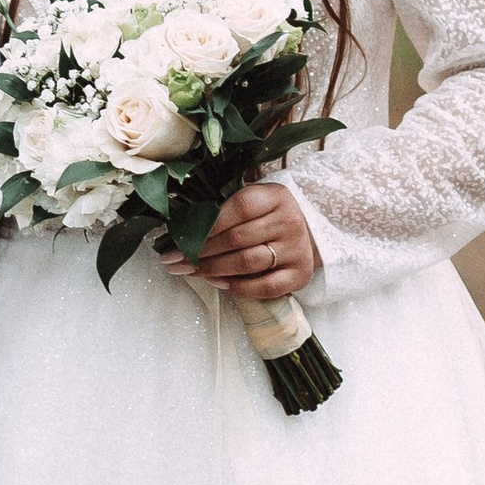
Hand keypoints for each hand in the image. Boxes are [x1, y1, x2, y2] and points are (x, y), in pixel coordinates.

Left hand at [174, 178, 317, 305]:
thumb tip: (184, 226)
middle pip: (238, 239)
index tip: (181, 238)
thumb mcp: (254, 200)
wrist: (310, 232)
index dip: (208, 224)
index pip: (239, 207)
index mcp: (275, 196)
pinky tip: (218, 283)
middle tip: (174, 260)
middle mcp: (289, 221)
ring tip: (190, 271)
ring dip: (213, 270)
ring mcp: (296, 249)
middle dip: (200, 251)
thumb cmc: (269, 215)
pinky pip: (266, 287)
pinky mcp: (299, 274)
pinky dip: (239, 287)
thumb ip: (226, 208)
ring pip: (248, 263)